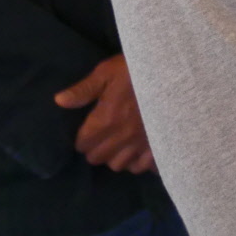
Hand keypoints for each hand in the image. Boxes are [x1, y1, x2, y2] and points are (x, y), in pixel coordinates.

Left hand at [55, 55, 155, 173]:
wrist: (176, 72)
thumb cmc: (139, 69)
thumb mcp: (108, 71)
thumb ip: (85, 89)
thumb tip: (59, 101)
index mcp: (106, 120)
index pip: (83, 144)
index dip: (83, 138)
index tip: (89, 130)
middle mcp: (122, 138)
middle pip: (99, 158)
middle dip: (98, 149)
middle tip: (104, 137)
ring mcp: (143, 144)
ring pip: (121, 165)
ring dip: (118, 157)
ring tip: (122, 145)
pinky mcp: (161, 146)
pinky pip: (145, 166)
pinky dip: (140, 162)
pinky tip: (141, 151)